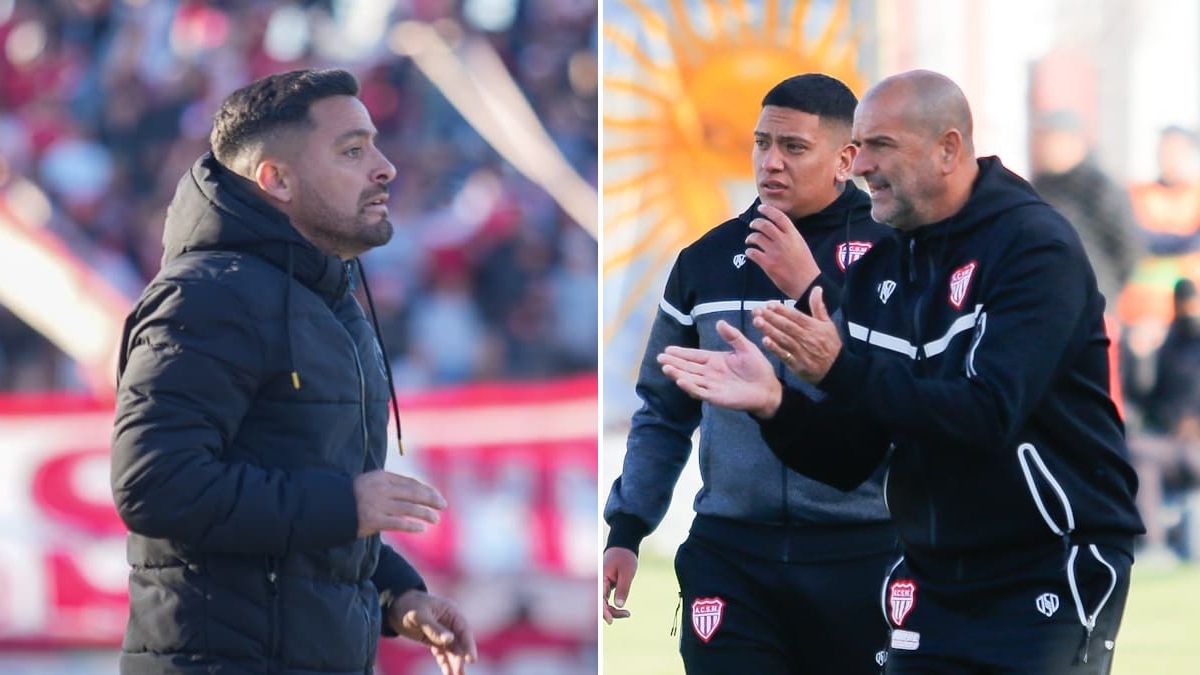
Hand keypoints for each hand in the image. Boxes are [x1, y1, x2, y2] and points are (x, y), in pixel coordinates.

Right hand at [353, 470, 446, 536]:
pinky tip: (421, 528)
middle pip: (414, 493)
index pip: (411, 483)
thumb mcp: (371, 482)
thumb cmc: (352, 495)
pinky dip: (412, 526)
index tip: (436, 495)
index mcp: (383, 477)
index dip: (426, 489)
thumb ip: (390, 485)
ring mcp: (378, 505)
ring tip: (435, 519)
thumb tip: (414, 491)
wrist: (328, 506)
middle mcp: (383, 489)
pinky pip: (398, 524)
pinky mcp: (374, 520)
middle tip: (443, 505)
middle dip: (431, 499)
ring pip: (409, 509)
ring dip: (425, 514)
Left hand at [388, 589, 477, 674]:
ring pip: (452, 650)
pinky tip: (448, 672)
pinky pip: (442, 652)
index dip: (468, 645)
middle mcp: (450, 623)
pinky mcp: (434, 639)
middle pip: (459, 642)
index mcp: (451, 612)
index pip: (463, 630)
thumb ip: (435, 629)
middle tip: (460, 672)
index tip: (471, 659)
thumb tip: (450, 640)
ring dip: (455, 663)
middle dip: (461, 658)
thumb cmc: (408, 606)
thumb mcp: (420, 616)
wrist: (394, 606)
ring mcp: (443, 632)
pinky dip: (445, 662)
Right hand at [602, 547, 637, 623]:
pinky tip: (623, 610)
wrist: (623, 547)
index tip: (610, 621)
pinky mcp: (605, 587)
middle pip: (599, 603)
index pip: (598, 598)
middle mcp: (598, 583)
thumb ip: (623, 588)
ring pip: (602, 604)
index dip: (603, 611)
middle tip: (627, 614)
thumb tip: (618, 605)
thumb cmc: (625, 557)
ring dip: (612, 611)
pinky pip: (605, 601)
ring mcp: (601, 586)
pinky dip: (613, 607)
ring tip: (627, 613)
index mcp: (600, 578)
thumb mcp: (627, 572)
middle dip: (609, 613)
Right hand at [658, 319, 781, 417]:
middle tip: (660, 358)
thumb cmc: (758, 369)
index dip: (681, 353)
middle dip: (674, 363)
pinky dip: (690, 387)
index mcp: (715, 361)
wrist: (768, 389)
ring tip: (666, 368)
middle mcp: (710, 373)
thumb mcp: (746, 348)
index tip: (667, 349)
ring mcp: (712, 386)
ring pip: (691, 379)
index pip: (694, 356)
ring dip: (678, 374)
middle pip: (688, 367)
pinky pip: (700, 392)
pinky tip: (680, 381)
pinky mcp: (716, 397)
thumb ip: (733, 336)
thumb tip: (719, 322)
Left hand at [744, 202, 819, 297]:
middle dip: (756, 223)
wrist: (807, 283)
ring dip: (750, 237)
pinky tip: (750, 252)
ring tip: (749, 240)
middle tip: (753, 225)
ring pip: (756, 237)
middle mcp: (784, 241)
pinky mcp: (768, 264)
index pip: (779, 217)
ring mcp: (775, 253)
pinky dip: (749, 251)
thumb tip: (777, 228)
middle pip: (764, 225)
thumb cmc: (805, 266)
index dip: (768, 210)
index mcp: (794, 235)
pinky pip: (753, 253)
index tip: (761, 208)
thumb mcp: (801, 245)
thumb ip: (790, 236)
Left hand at [753, 286, 841, 383]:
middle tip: (756, 310)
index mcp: (813, 327)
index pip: (795, 316)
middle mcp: (806, 338)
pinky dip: (775, 348)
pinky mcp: (797, 364)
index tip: (769, 304)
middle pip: (786, 326)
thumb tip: (817, 288)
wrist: (837, 369)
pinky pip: (785, 355)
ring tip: (757, 322)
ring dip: (769, 330)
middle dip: (770, 317)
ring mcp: (801, 351)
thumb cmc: (830, 345)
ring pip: (783, 338)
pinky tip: (765, 341)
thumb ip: (819, 307)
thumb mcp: (828, 324)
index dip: (782, 310)